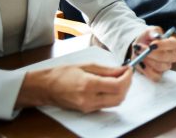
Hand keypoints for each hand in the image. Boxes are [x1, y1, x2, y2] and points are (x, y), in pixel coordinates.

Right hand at [16, 64, 132, 112]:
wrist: (46, 87)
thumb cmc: (63, 73)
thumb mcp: (87, 65)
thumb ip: (107, 70)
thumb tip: (123, 70)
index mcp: (89, 85)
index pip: (117, 85)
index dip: (127, 77)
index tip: (129, 69)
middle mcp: (90, 99)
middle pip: (120, 97)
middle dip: (127, 84)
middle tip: (126, 73)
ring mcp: (88, 107)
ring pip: (115, 103)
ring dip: (122, 91)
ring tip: (119, 78)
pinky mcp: (87, 110)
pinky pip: (107, 104)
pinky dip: (113, 95)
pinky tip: (110, 85)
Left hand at [131, 27, 175, 80]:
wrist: (138, 48)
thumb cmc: (146, 38)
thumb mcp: (149, 31)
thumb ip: (153, 32)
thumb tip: (157, 36)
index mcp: (172, 43)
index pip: (173, 44)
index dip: (163, 45)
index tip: (152, 44)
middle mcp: (171, 56)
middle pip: (166, 57)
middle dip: (151, 53)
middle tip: (139, 48)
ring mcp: (166, 66)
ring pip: (160, 66)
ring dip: (147, 60)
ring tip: (139, 54)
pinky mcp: (159, 75)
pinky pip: (155, 76)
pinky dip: (146, 71)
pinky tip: (140, 63)